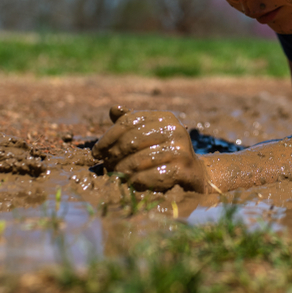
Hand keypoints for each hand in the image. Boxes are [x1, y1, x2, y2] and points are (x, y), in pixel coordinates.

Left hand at [91, 106, 211, 191]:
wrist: (195, 174)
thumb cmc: (166, 153)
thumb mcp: (151, 134)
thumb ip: (133, 124)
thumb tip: (114, 110)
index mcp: (165, 117)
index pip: (128, 122)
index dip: (108, 137)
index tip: (96, 152)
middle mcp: (174, 130)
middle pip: (132, 140)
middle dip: (114, 154)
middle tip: (105, 165)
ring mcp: (180, 149)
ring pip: (139, 160)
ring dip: (122, 170)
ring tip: (115, 175)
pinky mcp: (183, 169)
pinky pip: (150, 176)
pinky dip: (136, 181)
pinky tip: (130, 183)